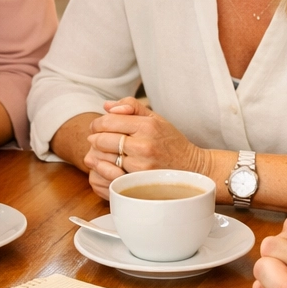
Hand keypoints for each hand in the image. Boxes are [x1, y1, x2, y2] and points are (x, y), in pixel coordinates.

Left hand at [81, 98, 210, 198]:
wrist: (191, 169)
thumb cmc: (171, 142)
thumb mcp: (156, 118)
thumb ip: (131, 107)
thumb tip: (107, 106)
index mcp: (147, 125)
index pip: (108, 121)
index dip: (97, 124)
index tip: (96, 127)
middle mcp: (144, 145)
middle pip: (102, 140)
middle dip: (94, 139)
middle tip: (94, 140)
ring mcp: (141, 166)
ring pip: (104, 158)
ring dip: (97, 155)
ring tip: (100, 152)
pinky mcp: (139, 181)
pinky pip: (111, 174)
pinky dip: (104, 170)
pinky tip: (107, 166)